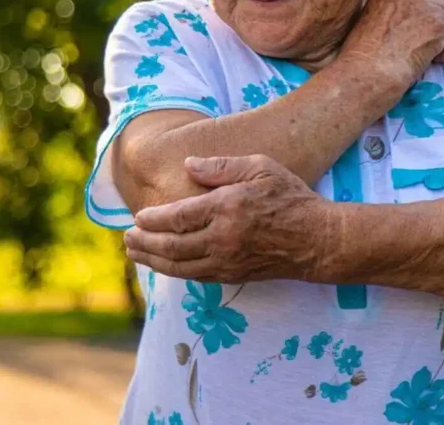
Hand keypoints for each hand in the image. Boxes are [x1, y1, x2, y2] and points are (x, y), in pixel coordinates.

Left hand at [123, 155, 334, 282]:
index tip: (138, 216)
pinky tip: (165, 266)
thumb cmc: (290, 197)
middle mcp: (223, 238)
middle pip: (172, 246)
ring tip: (135, 254)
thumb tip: (188, 165)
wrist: (317, 240)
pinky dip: (175, 272)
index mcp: (227, 208)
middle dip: (145, 243)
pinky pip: (196, 277)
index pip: (178, 217)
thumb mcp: (260, 167)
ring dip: (153, 261)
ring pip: (180, 267)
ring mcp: (228, 261)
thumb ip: (222, 166)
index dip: (154, 219)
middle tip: (126, 239)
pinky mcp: (234, 276)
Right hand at [339, 0, 443, 92]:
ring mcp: (426, 6)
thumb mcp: (369, 19)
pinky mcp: (439, 26)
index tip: (425, 23)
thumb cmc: (360, 58)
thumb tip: (418, 17)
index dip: (434, 3)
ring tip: (438, 46)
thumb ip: (392, 9)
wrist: (363, 75)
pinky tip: (432, 60)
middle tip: (437, 34)